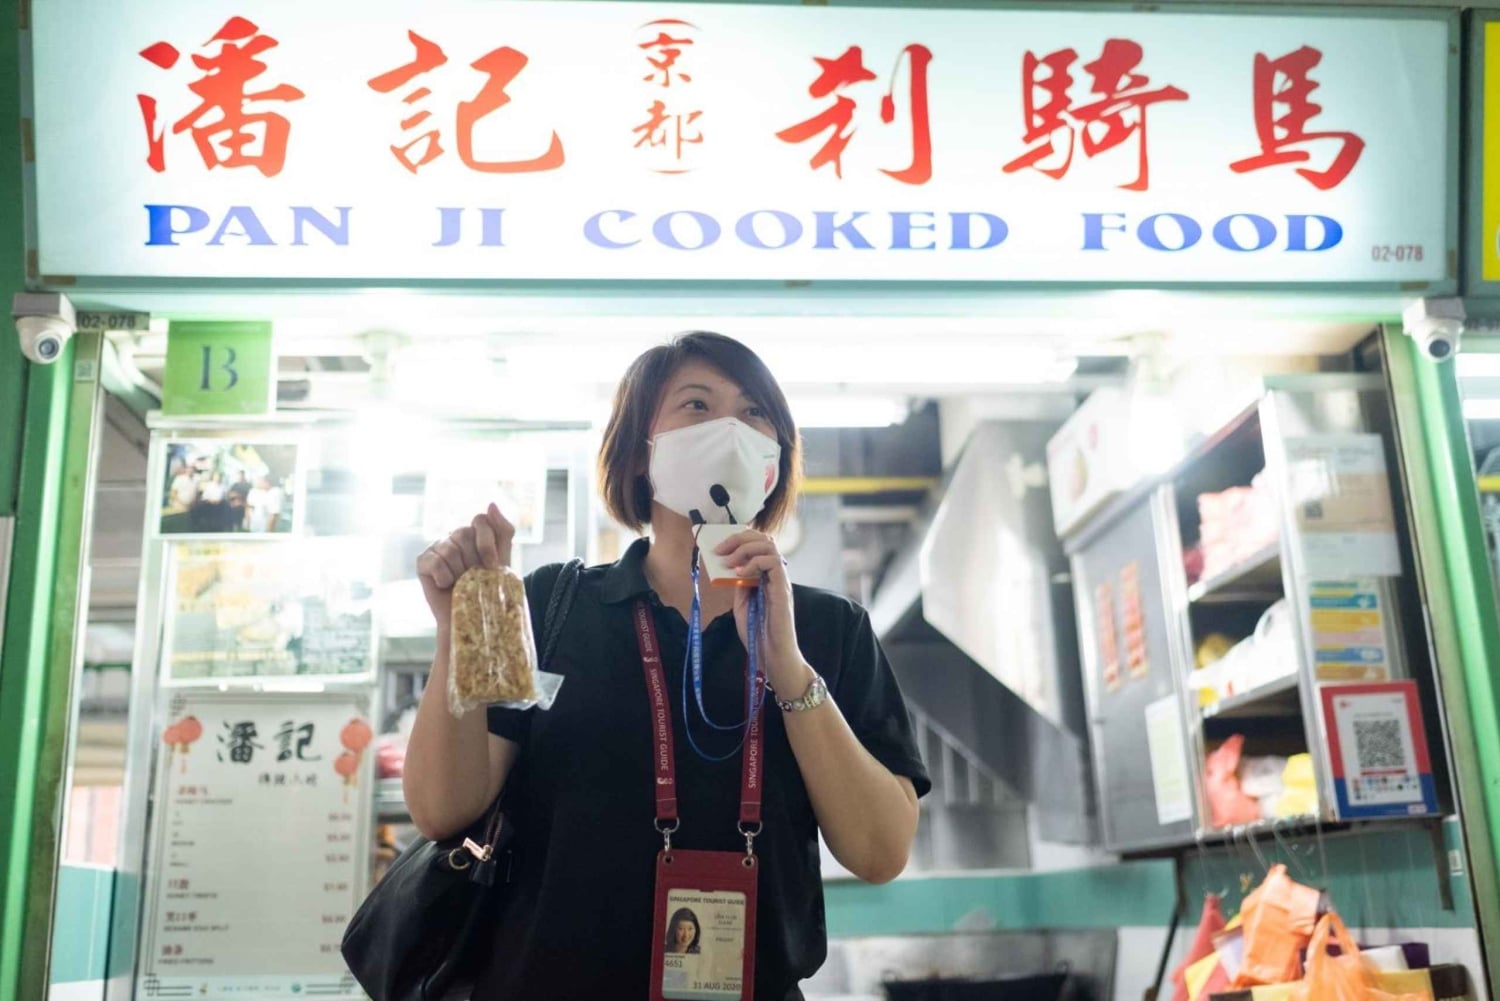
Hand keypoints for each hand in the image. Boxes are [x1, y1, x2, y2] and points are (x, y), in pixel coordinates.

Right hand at [416, 503, 514, 630]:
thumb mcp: (503, 561)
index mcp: (476, 533)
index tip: (492, 567)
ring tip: (461, 585)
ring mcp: (438, 547)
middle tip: (475, 579)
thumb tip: (490, 503)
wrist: (471, 619)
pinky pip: (435, 562)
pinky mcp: (423, 562)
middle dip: (474, 561)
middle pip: (464, 534)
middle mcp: (455, 536)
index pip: (481, 520)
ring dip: (459, 573)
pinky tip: (446, 586)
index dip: (487, 543)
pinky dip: (444, 577)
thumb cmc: (488, 591)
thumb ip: (502, 531)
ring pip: (450, 549)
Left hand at [716, 530, 813, 694]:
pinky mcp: (783, 588)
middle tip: (720, 549)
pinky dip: (753, 563)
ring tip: (728, 562)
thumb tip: (729, 568)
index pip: (759, 544)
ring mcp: (781, 580)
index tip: (721, 544)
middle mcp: (776, 574)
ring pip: (769, 545)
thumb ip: (739, 586)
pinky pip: (772, 562)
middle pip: (764, 539)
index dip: (741, 538)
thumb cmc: (758, 634)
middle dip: (740, 538)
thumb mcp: (742, 605)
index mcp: (766, 576)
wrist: (771, 656)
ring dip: (744, 549)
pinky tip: (739, 575)